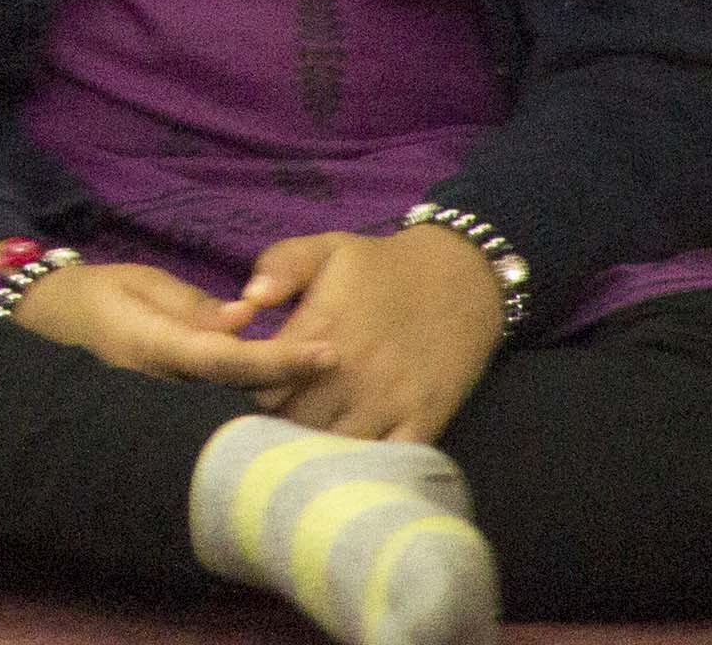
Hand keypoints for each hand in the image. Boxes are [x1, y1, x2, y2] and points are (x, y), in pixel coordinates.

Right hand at [8, 258, 337, 396]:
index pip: (229, 360)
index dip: (281, 358)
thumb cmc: (98, 293)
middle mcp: (161, 388)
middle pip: (240, 395)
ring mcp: (162, 409)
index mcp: (153, 347)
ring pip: (233, 410)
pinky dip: (257, 406)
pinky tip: (294, 403)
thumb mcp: (145, 282)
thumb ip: (197, 306)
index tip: (328, 352)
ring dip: (283, 402)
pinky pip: (220, 412)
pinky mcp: (168, 415)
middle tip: (350, 378)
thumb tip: (247, 319)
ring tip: (337, 394)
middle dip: (294, 389)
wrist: (48, 322)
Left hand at [237, 227, 507, 442]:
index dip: (255, 385)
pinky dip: (365, 463)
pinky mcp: (424, 421)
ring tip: (319, 424)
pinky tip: (355, 449)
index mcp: (321, 330)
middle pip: (292, 423)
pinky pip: (383, 461)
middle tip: (292, 403)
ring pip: (332, 448)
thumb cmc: (384, 266)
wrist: (463, 279)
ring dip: (318, 444)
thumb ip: (280, 266)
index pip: (263, 384)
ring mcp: (389, 402)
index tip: (265, 377)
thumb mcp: (327, 248)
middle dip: (282, 417)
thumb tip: (249, 300)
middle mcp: (351, 372)